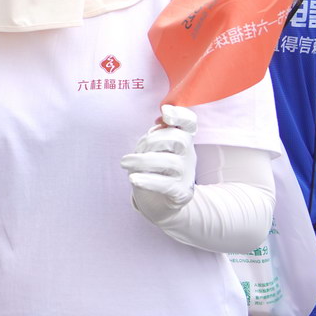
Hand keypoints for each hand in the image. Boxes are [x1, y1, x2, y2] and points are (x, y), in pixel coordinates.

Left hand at [121, 105, 197, 224]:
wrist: (160, 202)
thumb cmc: (154, 168)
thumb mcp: (153, 149)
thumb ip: (156, 135)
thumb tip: (159, 124)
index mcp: (182, 139)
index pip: (190, 123)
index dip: (181, 115)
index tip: (165, 113)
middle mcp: (189, 155)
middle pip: (179, 139)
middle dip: (152, 141)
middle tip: (134, 150)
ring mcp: (187, 174)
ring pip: (171, 162)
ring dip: (143, 160)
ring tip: (125, 163)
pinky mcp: (181, 192)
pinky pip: (165, 184)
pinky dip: (147, 180)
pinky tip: (133, 179)